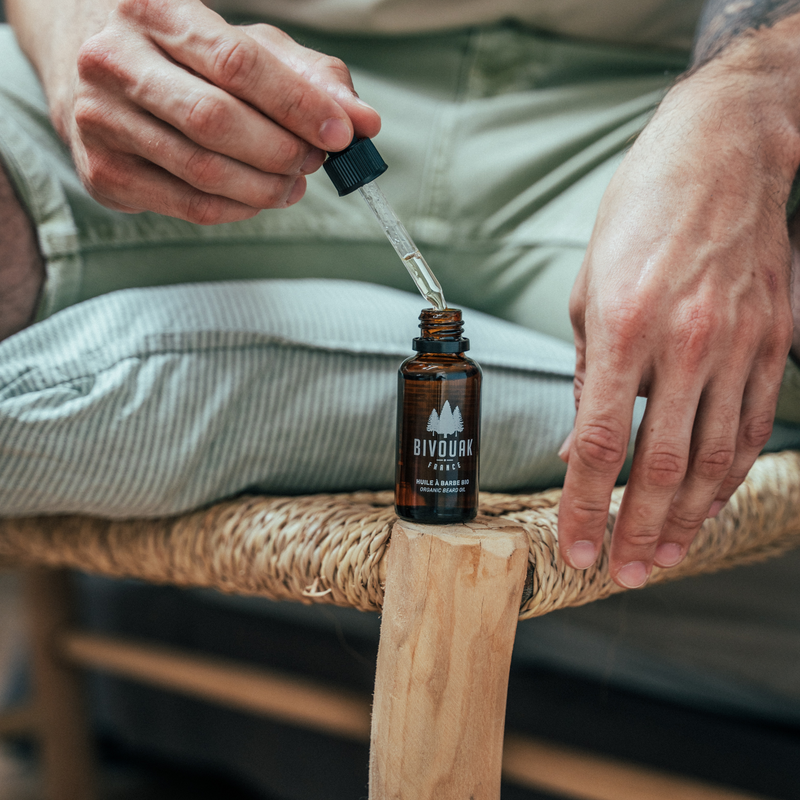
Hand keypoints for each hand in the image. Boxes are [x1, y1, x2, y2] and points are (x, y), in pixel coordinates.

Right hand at [55, 0, 379, 222]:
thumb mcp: (243, 43)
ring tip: (293, 182)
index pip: (236, 64)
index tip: (343, 133)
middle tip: (315, 160)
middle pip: (216, 122)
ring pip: (203, 172)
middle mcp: (112, 63)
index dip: (297, 105)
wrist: (83, 60)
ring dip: (266, 187)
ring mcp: (99, 123)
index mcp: (152, 10)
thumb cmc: (180, 51)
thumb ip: (308, 77)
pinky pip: (189, 206)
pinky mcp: (103, 174)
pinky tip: (258, 196)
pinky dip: (239, 208)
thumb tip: (365, 122)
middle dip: (282, 150)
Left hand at [557, 69, 797, 587]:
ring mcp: (739, 344)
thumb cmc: (640, 219)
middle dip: (639, 530)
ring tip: (666, 556)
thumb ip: (587, 378)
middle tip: (625, 573)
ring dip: (687, 517)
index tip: (577, 547)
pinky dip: (728, 474)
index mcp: (625, 329)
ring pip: (714, 457)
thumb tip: (581, 445)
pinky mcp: (775, 341)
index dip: (586, 507)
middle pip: (661, 466)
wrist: (723, 156)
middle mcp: (686, 344)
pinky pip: (753, 425)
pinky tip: (708, 504)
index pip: (602, 444)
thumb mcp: (588, 293)